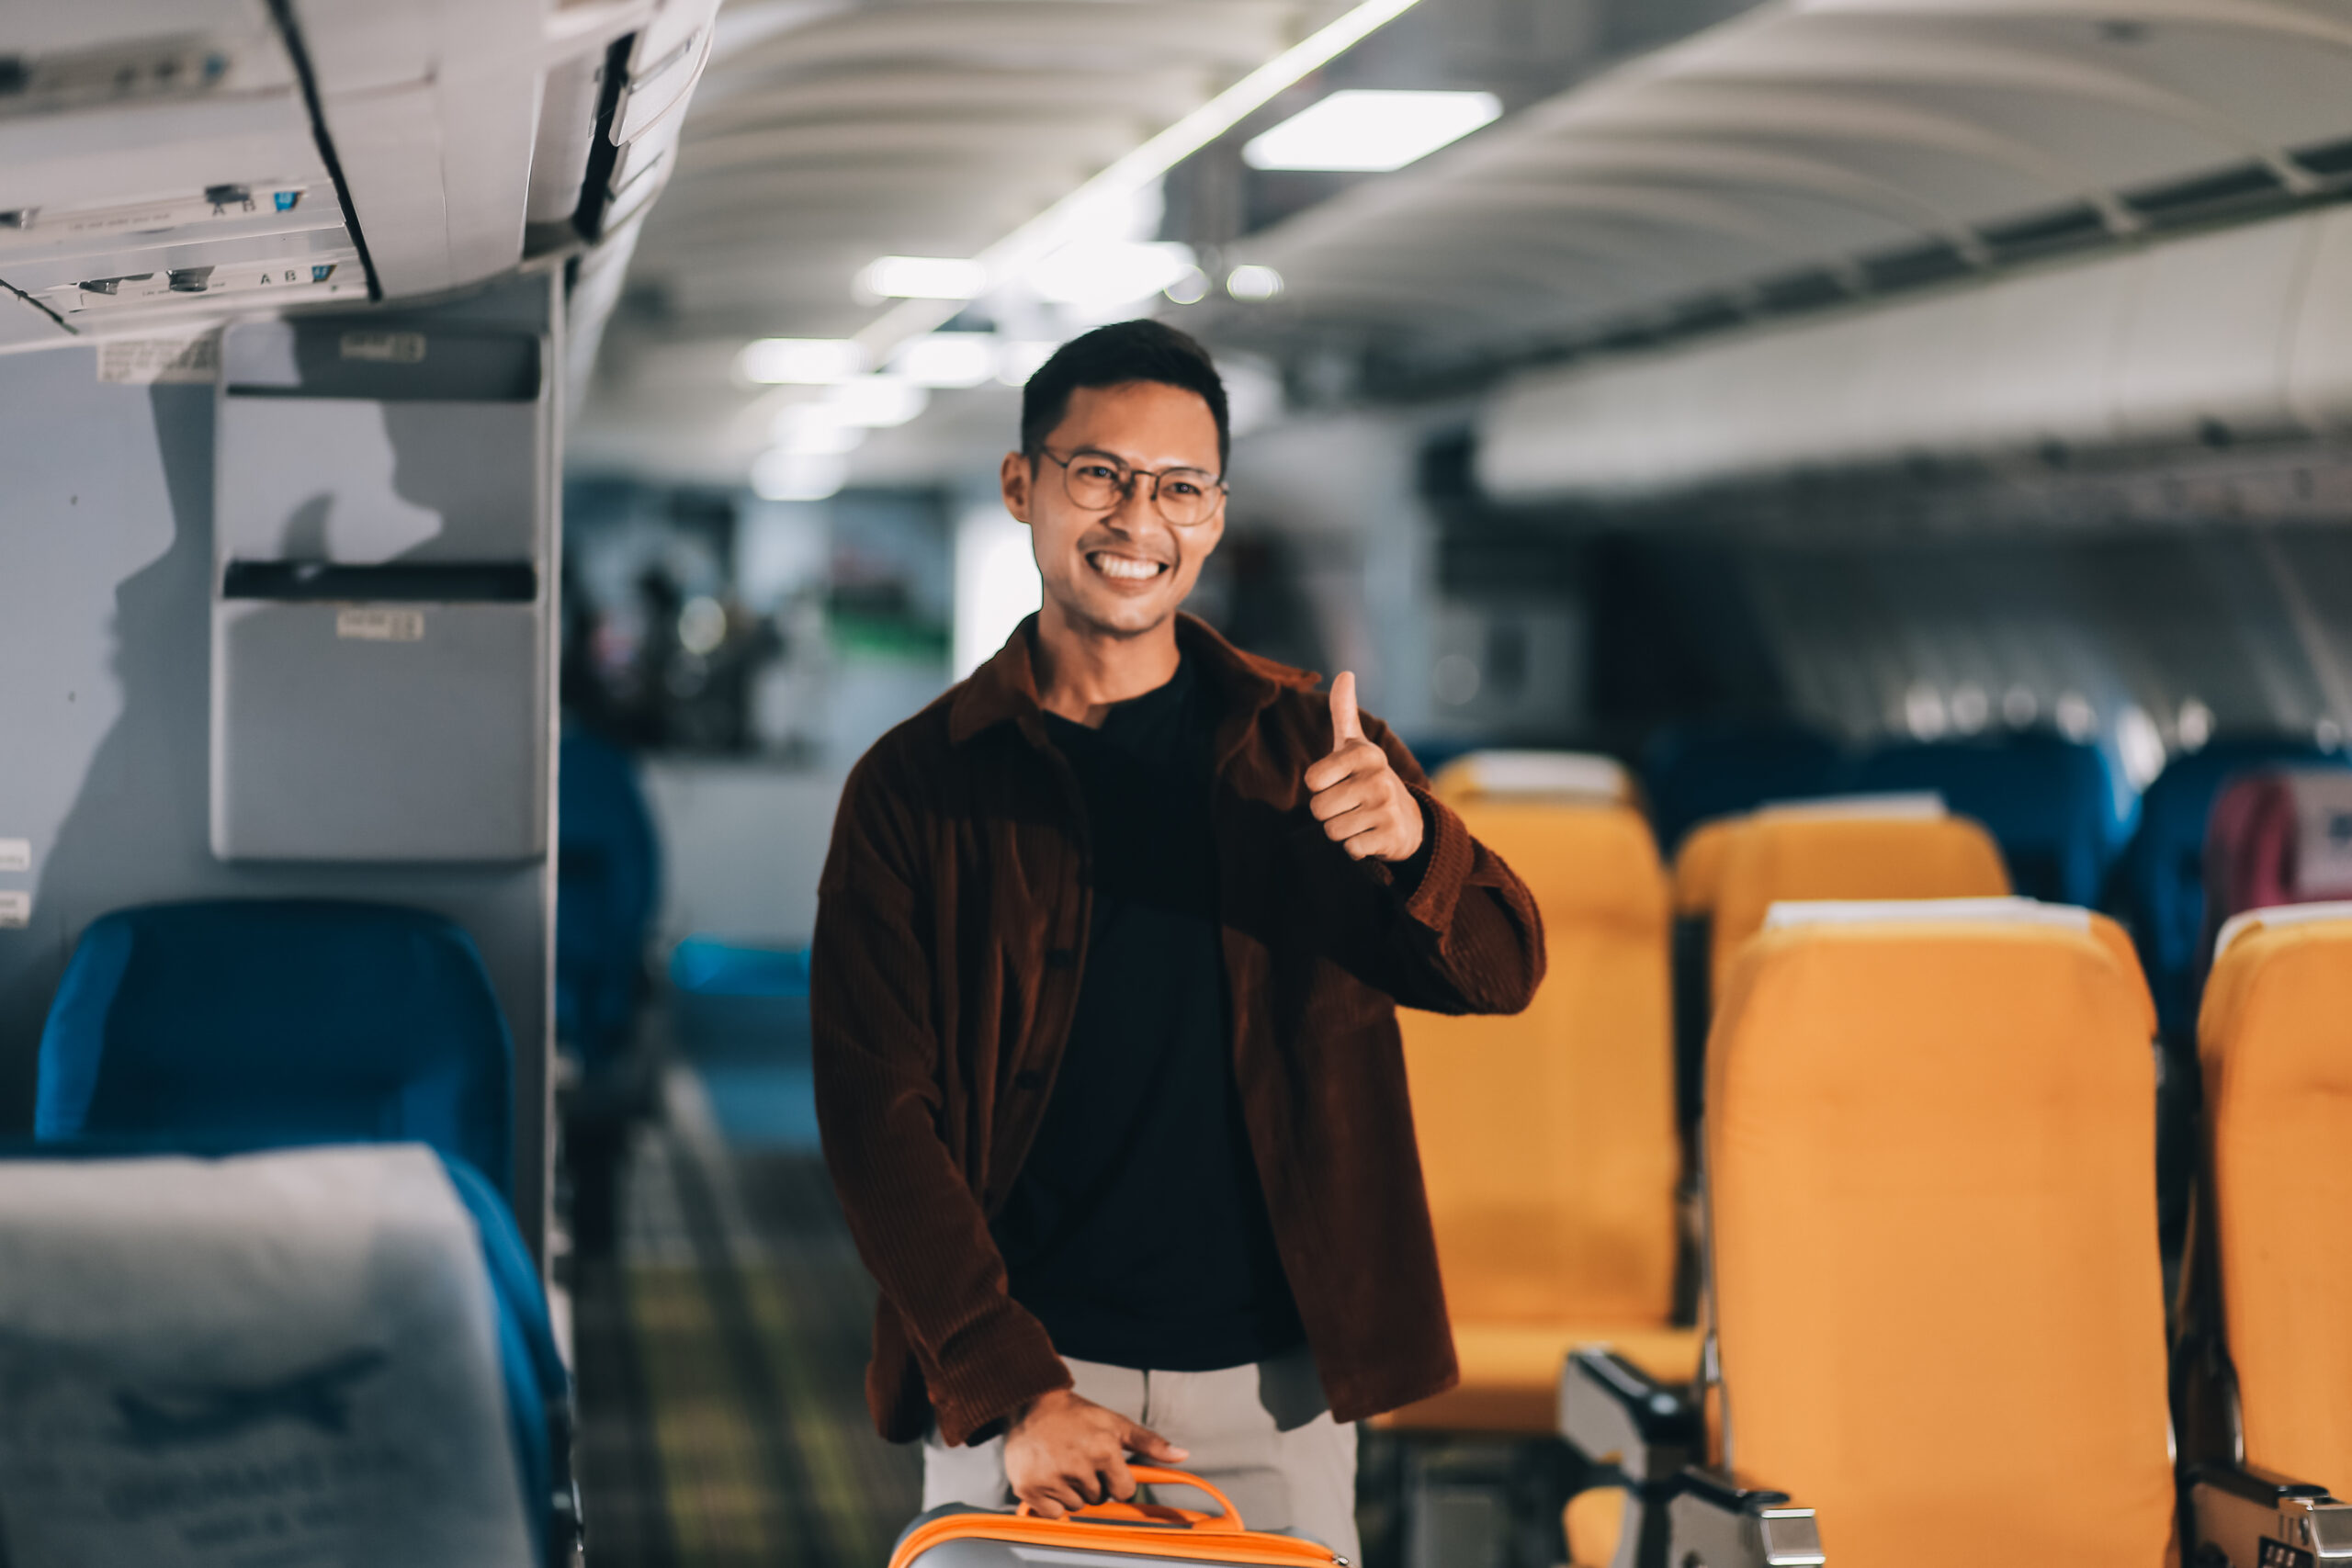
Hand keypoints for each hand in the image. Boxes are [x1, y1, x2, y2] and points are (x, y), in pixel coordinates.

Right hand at [1004, 1389, 1188, 1519]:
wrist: (1032, 1402)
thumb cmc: (1077, 1414)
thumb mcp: (1116, 1423)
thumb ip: (1150, 1443)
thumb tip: (1182, 1455)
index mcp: (1104, 1450)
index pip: (1125, 1490)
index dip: (1117, 1479)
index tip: (1104, 1465)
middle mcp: (1078, 1466)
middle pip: (1099, 1498)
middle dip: (1092, 1483)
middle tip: (1078, 1458)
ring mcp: (1051, 1478)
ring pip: (1076, 1506)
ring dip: (1072, 1492)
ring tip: (1062, 1463)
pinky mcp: (1029, 1487)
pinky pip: (1053, 1513)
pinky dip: (1051, 1501)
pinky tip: (1047, 1475)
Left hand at [1305, 671, 1424, 862]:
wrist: (1406, 818)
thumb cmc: (1367, 777)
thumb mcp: (1354, 745)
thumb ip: (1344, 711)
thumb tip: (1345, 673)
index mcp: (1364, 754)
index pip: (1313, 780)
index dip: (1320, 785)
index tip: (1338, 780)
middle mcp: (1377, 778)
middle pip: (1318, 809)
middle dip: (1327, 812)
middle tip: (1349, 804)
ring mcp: (1385, 808)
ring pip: (1332, 830)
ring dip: (1340, 830)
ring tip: (1359, 818)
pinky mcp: (1390, 836)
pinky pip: (1350, 849)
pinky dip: (1355, 847)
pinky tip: (1370, 834)